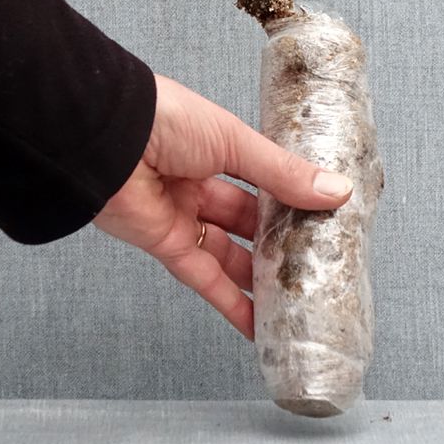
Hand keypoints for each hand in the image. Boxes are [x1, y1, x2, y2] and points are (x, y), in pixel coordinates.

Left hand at [92, 74, 353, 339]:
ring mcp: (183, 215)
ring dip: (258, 278)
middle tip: (315, 262)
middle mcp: (201, 183)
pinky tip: (256, 322)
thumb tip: (337, 191)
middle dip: (278, 242)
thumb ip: (283, 174)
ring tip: (295, 298)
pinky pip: (203, 277)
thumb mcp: (236, 142)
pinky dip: (229, 302)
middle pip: (247, 221)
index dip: (292, 199)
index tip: (324, 218)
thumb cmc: (168, 121)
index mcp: (218, 149)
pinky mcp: (166, 243)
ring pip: (229, 254)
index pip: (263, 180)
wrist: (106, 138)